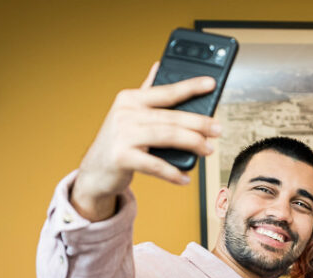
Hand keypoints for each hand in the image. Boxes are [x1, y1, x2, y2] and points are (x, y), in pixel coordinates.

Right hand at [71, 63, 220, 220]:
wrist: (94, 171)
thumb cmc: (119, 141)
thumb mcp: (128, 113)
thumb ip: (146, 91)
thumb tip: (159, 65)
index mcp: (130, 99)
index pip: (166, 91)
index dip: (190, 87)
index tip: (212, 84)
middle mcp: (125, 113)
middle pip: (171, 117)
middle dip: (199, 123)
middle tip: (217, 129)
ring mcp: (122, 135)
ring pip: (167, 136)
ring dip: (192, 143)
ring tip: (208, 149)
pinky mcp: (121, 157)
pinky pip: (155, 165)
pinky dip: (172, 172)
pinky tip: (185, 177)